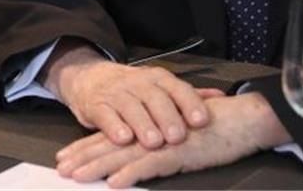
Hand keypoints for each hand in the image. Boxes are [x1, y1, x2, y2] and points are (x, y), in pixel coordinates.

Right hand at [45, 43, 215, 149]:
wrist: (91, 78)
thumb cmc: (132, 89)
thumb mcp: (161, 88)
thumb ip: (188, 95)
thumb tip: (221, 97)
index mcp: (158, 79)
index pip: (177, 88)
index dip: (190, 104)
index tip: (202, 120)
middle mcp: (138, 83)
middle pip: (155, 98)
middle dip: (167, 117)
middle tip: (177, 136)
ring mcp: (116, 93)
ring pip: (131, 107)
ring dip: (143, 124)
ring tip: (153, 142)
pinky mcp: (96, 105)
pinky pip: (105, 115)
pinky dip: (114, 126)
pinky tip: (123, 138)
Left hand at [55, 92, 290, 187]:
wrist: (243, 119)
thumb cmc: (213, 128)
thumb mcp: (178, 134)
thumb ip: (158, 140)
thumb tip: (138, 156)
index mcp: (149, 127)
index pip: (110, 137)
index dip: (84, 147)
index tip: (63, 157)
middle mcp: (151, 133)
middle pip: (109, 146)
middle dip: (81, 158)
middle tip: (59, 168)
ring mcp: (164, 142)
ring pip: (122, 155)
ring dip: (97, 166)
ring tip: (76, 176)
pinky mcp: (180, 153)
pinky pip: (151, 165)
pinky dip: (132, 173)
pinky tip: (115, 183)